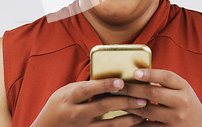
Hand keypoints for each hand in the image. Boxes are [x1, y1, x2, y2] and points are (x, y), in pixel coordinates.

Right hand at [31, 78, 146, 126]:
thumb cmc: (57, 106)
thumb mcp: (65, 92)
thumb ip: (84, 87)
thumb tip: (108, 80)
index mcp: (69, 98)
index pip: (88, 90)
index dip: (104, 85)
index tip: (121, 82)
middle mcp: (76, 114)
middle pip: (103, 107)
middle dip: (124, 102)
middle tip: (142, 97)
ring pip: (109, 125)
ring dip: (129, 118)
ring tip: (143, 112)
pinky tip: (134, 124)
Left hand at [115, 69, 201, 125]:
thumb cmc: (185, 104)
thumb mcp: (181, 90)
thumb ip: (165, 83)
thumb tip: (136, 75)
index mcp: (184, 87)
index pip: (166, 77)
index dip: (150, 74)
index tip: (134, 72)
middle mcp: (182, 102)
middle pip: (153, 93)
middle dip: (132, 89)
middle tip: (116, 86)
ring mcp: (176, 119)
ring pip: (146, 110)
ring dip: (128, 105)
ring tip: (116, 100)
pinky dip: (134, 122)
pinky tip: (123, 117)